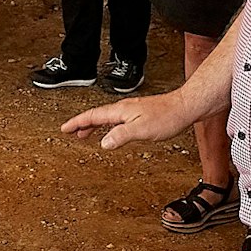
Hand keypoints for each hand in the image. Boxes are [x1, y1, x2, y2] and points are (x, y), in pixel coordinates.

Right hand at [61, 93, 195, 148]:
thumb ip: (121, 136)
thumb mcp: (141, 130)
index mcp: (120, 111)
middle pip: (97, 115)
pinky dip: (109, 126)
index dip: (77, 123)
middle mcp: (124, 108)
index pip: (93, 116)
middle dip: (82, 124)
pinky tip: (114, 131)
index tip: (64, 129)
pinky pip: (117, 119)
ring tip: (87, 134)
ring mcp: (132, 110)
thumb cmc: (167, 117)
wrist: (185, 107)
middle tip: (71, 132)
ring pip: (107, 118)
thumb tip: (103, 143)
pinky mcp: (140, 113)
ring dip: (94, 125)